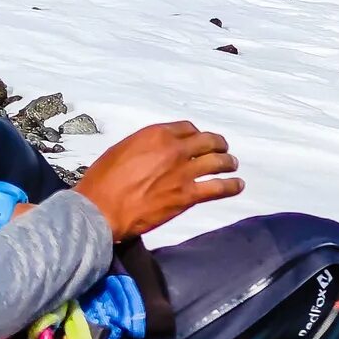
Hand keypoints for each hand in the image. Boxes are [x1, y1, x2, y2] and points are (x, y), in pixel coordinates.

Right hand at [74, 121, 240, 240]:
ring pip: (217, 162)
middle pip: (207, 141)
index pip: (187, 128)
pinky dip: (231, 186)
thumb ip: (144, 147)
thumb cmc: (102, 181)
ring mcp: (183, 172)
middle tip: (222, 149)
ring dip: (228, 162)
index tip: (198, 141)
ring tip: (233, 165)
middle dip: (217, 144)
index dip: (196, 134)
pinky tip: (237, 185)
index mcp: (155, 134)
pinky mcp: (187, 196)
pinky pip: (218, 188)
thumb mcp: (121, 151)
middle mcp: (174, 149)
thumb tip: (155, 152)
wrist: (101, 210)